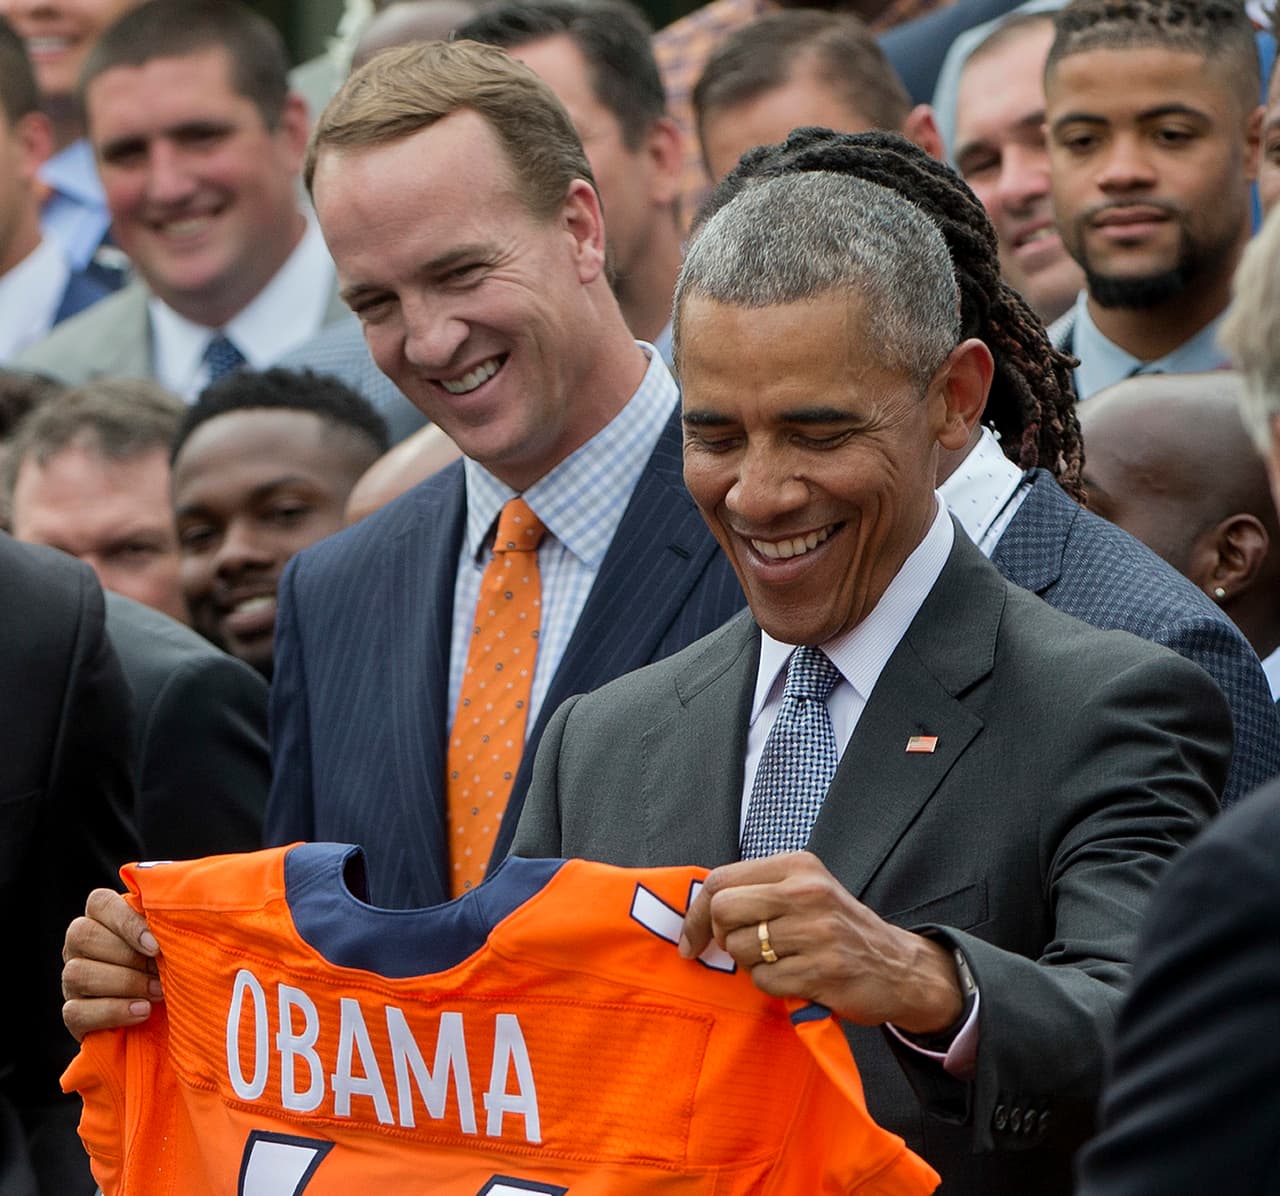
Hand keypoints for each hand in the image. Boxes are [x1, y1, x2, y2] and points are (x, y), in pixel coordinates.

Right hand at [62, 889, 162, 1041]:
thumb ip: (168, 919)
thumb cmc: (173, 961)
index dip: (126, 922)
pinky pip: (75, 1011)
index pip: (99, 902)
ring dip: (125, 983)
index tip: (156, 945)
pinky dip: (113, 1011)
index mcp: (104, 917)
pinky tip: (142, 1010)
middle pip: (84, 936)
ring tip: (157, 991)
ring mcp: (71, 979)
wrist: (170, 1010)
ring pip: (77, 972)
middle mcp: (80, 944)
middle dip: (128, 956)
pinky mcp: (74, 1013)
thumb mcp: (173, 937)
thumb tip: (181, 904)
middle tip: (160, 970)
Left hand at [678, 852, 962, 1034]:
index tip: (692, 940)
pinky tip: (796, 978)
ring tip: (781, 960)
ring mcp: (817, 931)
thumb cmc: (838, 928)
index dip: (697, 914)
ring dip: (751, 964)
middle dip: (723, 937)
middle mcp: (807, 892)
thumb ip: (758, 890)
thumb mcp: (805, 890)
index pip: (721, 880)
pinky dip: (772, 985)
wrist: (899, 967)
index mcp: (798, 865)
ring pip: (742, 949)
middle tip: (744, 948)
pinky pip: (765, 981)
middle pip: (724, 911)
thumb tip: (698, 910)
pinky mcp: (823, 971)